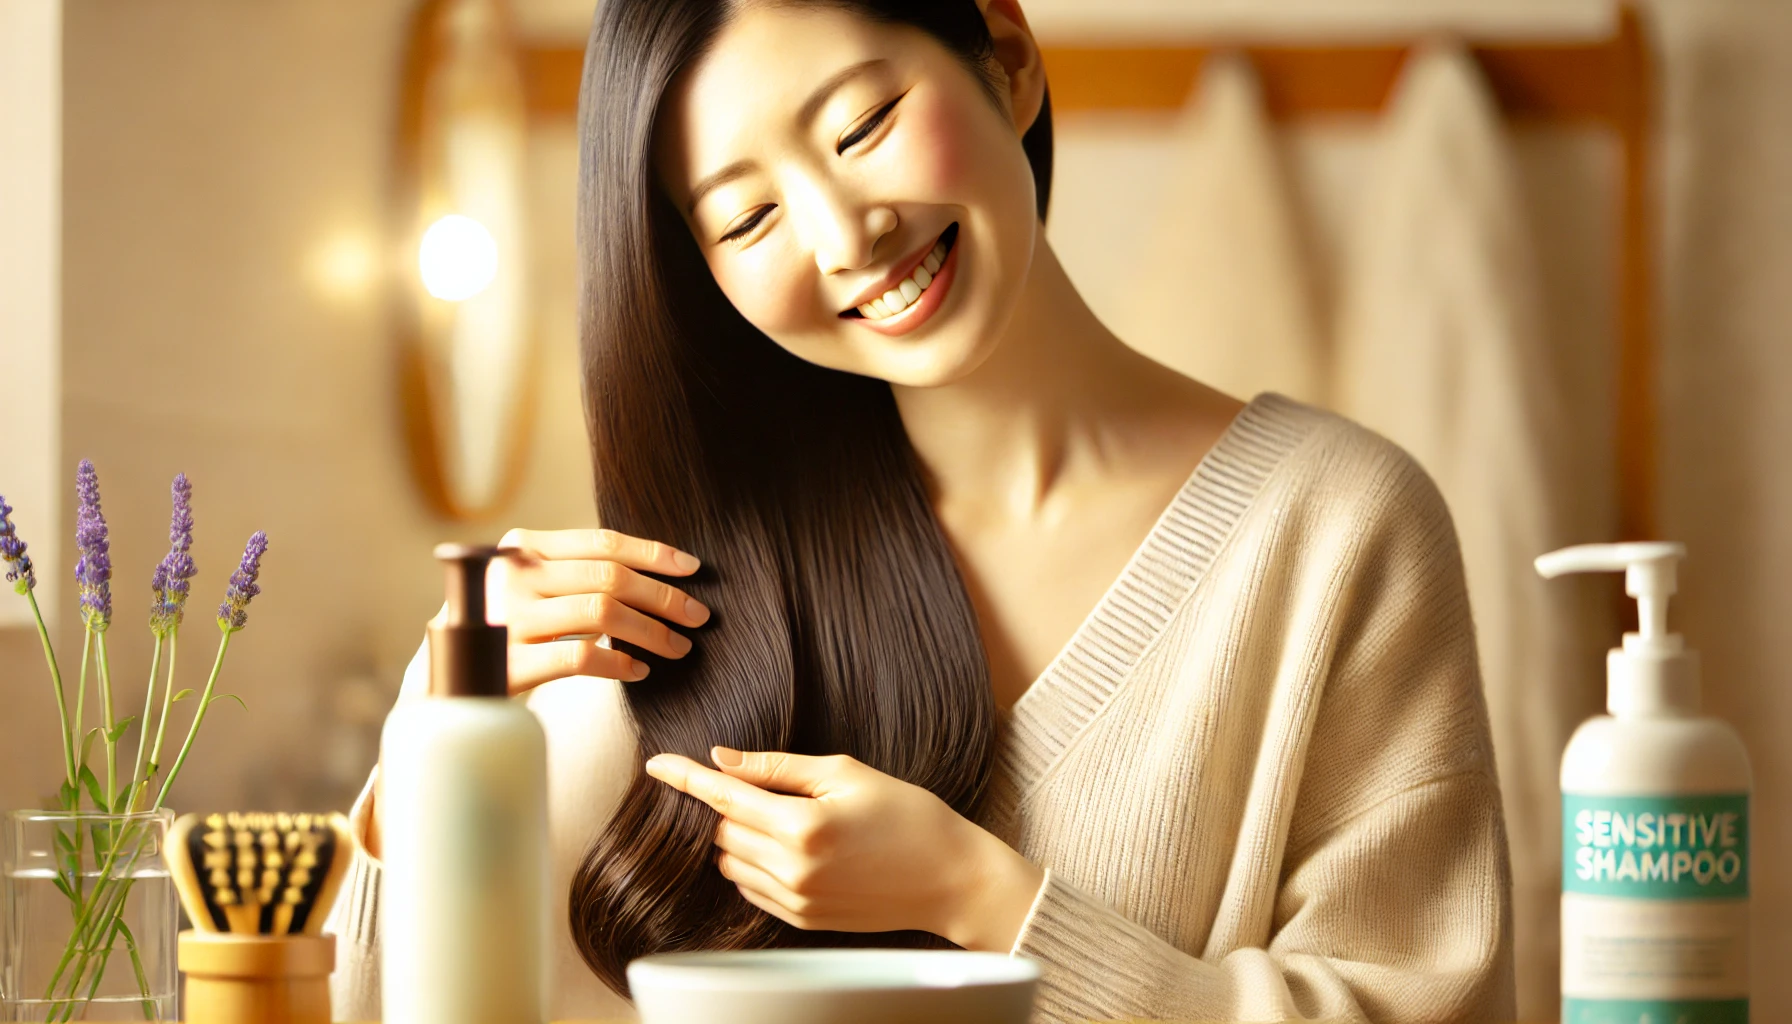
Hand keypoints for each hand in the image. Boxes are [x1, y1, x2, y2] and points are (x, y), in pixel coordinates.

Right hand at [490, 527, 709, 693]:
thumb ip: (576, 572)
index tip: (692, 568)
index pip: (601, 542)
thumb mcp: (531, 586)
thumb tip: (660, 577)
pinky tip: (639, 670)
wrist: (445, 676)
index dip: (653, 553)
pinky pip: (580, 658)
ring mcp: (509, 618)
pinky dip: (618, 663)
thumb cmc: (507, 626)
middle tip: (697, 615)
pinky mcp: (508, 662)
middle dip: (662, 596)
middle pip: (609, 577)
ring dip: (650, 631)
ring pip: (601, 614)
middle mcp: (514, 576)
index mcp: (524, 547)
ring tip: (678, 646)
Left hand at [644, 748, 1044, 951]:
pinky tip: (788, 847)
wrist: (950, 878)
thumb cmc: (907, 814)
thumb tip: (723, 759)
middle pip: (723, 829)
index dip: (686, 777)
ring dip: (739, 835)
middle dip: (729, 803)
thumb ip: (778, 768)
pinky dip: (753, 863)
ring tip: (785, 818)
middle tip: (765, 787)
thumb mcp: (846, 773)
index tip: (656, 763)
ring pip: (731, 861)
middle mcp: (792, 869)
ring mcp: (795, 901)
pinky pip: (751, 888)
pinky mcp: (800, 920)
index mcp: (802, 826)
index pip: (724, 797)